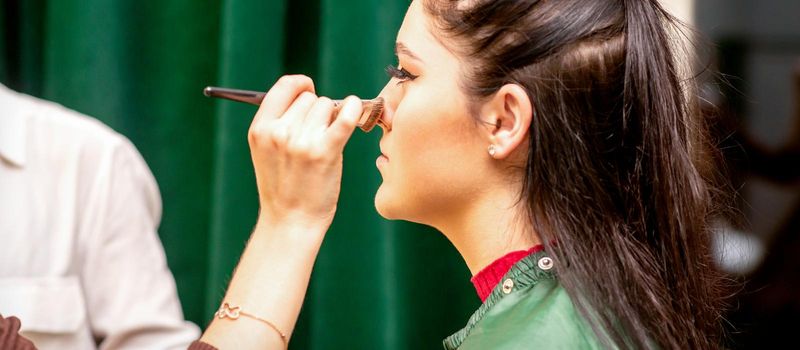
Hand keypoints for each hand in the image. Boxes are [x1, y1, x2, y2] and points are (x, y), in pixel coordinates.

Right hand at [248, 75, 361, 232]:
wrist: (292, 221)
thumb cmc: (285, 185)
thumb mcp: (267, 150)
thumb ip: (281, 121)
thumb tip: (310, 92)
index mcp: (260, 128)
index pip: (285, 86)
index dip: (301, 85)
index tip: (309, 90)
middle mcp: (278, 132)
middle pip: (310, 98)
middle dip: (317, 112)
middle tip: (316, 136)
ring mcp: (301, 142)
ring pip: (328, 106)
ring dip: (332, 119)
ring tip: (325, 144)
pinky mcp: (324, 152)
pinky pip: (345, 118)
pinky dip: (355, 108)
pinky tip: (357, 108)